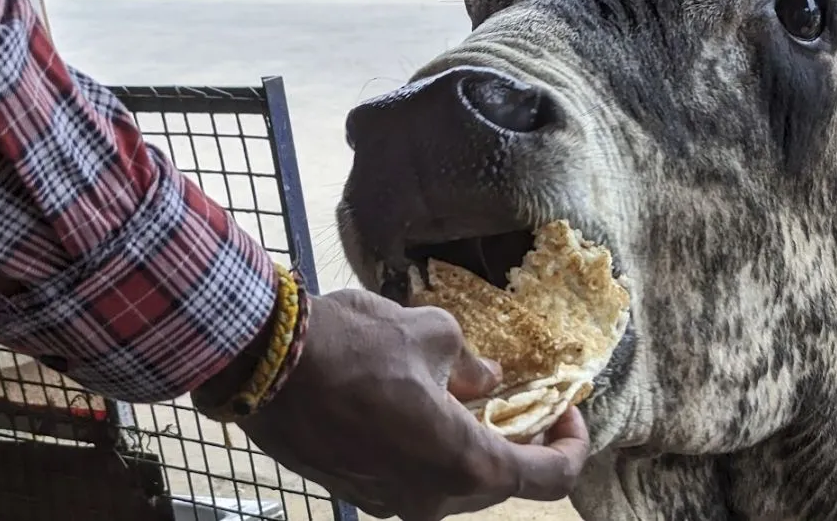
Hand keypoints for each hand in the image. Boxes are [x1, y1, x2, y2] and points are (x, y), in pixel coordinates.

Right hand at [238, 288, 589, 519]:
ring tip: (473, 400)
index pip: (548, 477)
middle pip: (502, 483)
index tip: (572, 410)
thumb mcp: (431, 334)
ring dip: (474, 447)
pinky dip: (434, 452)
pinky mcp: (358, 493)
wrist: (263, 365)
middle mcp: (432, 497)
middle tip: (528, 400)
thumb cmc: (354, 345)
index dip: (572, 444)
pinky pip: (415, 480)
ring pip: (456, 484)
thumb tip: (484, 378)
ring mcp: (391, 502)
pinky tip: (423, 410)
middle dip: (523, 442)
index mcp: (464, 461)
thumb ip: (470, 363)